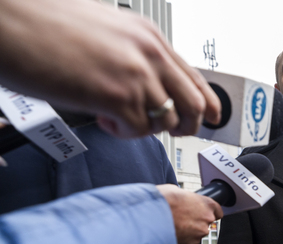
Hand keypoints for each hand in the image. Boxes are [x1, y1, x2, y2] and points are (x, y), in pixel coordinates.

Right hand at [0, 0, 220, 137]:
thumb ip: (132, 56)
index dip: (206, 104)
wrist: (10, 20)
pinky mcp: (118, 96)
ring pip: (167, 121)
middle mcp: (149, 54)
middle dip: (186, 126)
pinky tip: (104, 118)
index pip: (194, 78)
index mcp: (148, 37)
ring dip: (146, 128)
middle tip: (169, 131)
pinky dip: (124, 132)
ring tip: (119, 117)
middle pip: (194, 105)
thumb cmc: (44, 24)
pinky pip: (139, 130)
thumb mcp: (105, 32)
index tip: (211, 118)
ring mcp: (136, 75)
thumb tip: (147, 84)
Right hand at [156, 185, 222, 243]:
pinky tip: (172, 232)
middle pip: (206, 223)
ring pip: (197, 233)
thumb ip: (185, 197)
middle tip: (183, 217)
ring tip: (175, 225)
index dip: (210, 211)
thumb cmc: (163, 201)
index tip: (205, 212)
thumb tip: (182, 199)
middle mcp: (206, 220)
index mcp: (207, 204)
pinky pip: (188, 241)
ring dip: (189, 230)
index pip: (218, 211)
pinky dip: (182, 238)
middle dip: (196, 221)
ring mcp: (199, 233)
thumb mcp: (175, 190)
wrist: (151, 217)